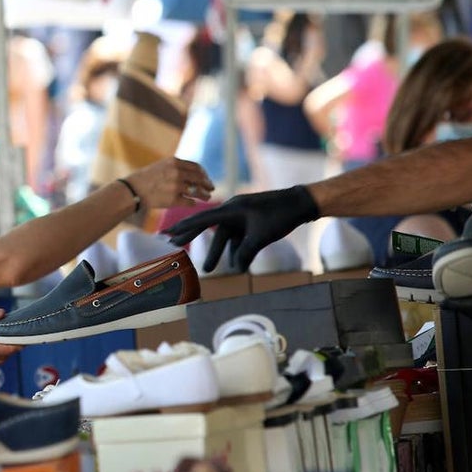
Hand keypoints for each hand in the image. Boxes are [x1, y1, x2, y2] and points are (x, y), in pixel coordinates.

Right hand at [124, 157, 214, 209]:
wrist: (132, 190)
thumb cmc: (145, 179)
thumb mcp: (161, 166)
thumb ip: (176, 168)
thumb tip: (194, 175)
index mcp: (174, 162)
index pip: (196, 167)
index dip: (204, 174)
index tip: (206, 178)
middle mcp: (177, 173)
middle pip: (199, 179)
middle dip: (207, 184)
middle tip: (211, 188)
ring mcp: (176, 187)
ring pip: (197, 191)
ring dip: (204, 195)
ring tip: (207, 197)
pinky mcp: (173, 200)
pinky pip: (189, 202)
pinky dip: (193, 203)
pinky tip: (193, 203)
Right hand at [163, 185, 320, 271]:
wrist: (302, 203)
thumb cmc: (281, 216)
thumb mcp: (261, 237)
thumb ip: (245, 252)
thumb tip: (236, 269)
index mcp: (231, 209)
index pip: (203, 219)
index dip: (185, 228)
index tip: (169, 233)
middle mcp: (233, 210)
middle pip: (208, 227)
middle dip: (191, 238)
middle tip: (172, 245)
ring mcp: (241, 215)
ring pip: (226, 237)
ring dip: (221, 253)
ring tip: (210, 269)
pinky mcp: (250, 220)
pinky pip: (238, 236)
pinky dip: (237, 249)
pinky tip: (238, 264)